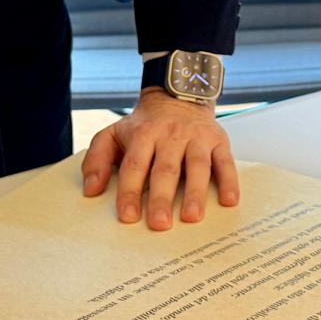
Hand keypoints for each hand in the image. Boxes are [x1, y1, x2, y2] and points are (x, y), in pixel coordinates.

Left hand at [81, 89, 240, 229]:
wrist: (177, 96)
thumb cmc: (144, 126)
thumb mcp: (113, 134)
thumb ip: (97, 159)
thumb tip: (91, 190)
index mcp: (143, 135)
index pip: (135, 165)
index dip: (130, 191)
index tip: (128, 216)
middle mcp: (171, 136)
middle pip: (166, 169)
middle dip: (162, 197)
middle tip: (159, 224)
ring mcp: (197, 138)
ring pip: (197, 165)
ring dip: (195, 192)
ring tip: (192, 217)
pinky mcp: (218, 140)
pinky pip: (225, 162)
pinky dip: (229, 181)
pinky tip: (229, 201)